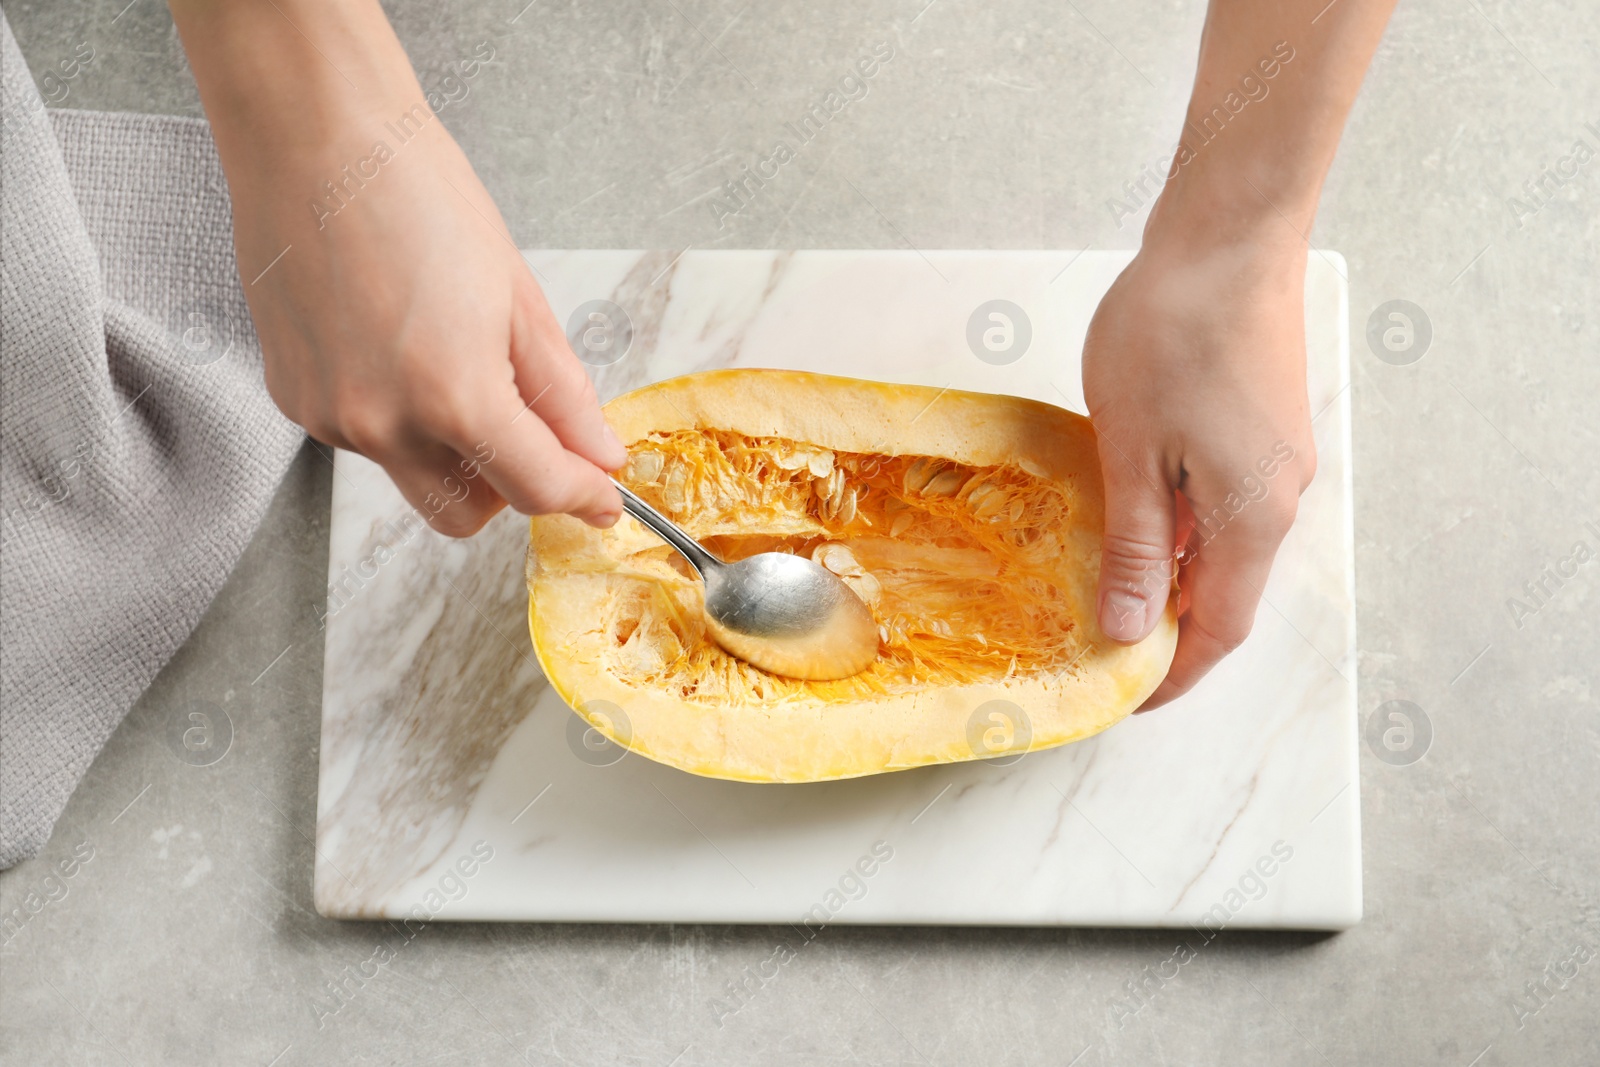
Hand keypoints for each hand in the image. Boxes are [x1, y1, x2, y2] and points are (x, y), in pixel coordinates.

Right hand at [171, 0, 622, 536]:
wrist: (314, 137)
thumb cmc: (418, 194)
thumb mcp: (519, 298)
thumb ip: (563, 393)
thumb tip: (598, 453)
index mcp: (454, 397)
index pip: (537, 489)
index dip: (583, 497)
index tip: (602, 494)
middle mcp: (383, 424)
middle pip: (465, 514)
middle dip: (506, 488)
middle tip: (527, 430)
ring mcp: (329, 417)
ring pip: (412, 475)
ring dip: (448, 448)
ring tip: (451, 354)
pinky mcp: (294, 399)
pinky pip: (364, 438)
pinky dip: (395, 415)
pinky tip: (397, 344)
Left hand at [1082, 213, 1316, 709]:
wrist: (1230, 234)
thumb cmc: (1174, 332)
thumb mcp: (1132, 451)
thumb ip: (1133, 547)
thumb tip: (1129, 629)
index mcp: (1251, 518)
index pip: (1217, 627)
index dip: (1174, 672)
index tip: (1129, 697)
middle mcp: (1280, 498)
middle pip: (1226, 592)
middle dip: (1169, 629)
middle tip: (1104, 645)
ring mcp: (1278, 459)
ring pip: (1223, 546)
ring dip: (1171, 575)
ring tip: (1106, 585)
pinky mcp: (1265, 424)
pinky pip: (1225, 503)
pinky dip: (1181, 528)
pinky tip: (1134, 513)